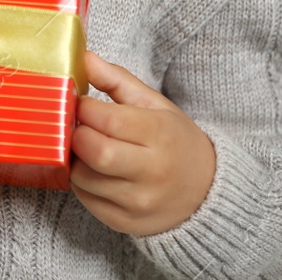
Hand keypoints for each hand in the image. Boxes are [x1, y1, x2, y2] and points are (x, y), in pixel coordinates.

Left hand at [70, 50, 216, 236]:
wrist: (205, 191)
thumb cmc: (175, 141)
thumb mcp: (155, 104)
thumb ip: (117, 79)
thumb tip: (83, 57)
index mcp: (160, 134)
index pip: (106, 119)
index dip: (83, 108)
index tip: (81, 103)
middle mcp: (152, 171)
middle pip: (95, 151)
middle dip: (77, 134)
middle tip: (78, 127)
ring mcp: (139, 202)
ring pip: (84, 178)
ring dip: (76, 159)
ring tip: (87, 148)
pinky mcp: (126, 223)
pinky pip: (86, 200)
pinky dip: (82, 182)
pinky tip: (94, 170)